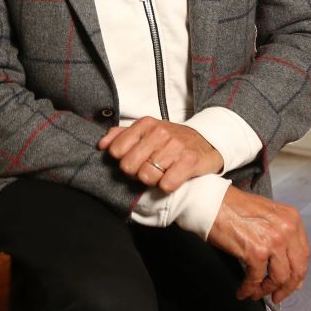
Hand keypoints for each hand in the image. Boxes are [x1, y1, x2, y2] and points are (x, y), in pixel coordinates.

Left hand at [98, 116, 222, 191]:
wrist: (208, 141)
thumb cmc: (173, 140)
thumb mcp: (148, 131)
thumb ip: (122, 135)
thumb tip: (102, 144)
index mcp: (146, 124)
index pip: (116, 150)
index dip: (122, 160)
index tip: (134, 160)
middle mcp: (159, 133)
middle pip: (129, 167)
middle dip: (136, 173)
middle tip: (148, 169)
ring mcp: (175, 147)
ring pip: (146, 177)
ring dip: (153, 181)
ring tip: (162, 173)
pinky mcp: (189, 162)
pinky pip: (166, 184)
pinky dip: (168, 186)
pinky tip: (173, 178)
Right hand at [205, 186, 308, 304]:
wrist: (211, 202)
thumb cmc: (233, 205)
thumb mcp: (266, 214)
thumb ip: (280, 235)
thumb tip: (287, 265)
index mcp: (291, 218)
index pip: (303, 254)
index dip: (297, 273)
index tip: (292, 283)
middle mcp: (287, 229)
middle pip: (297, 269)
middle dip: (287, 288)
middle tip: (277, 296)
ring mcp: (273, 241)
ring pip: (280, 278)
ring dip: (267, 290)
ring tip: (257, 293)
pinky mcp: (256, 252)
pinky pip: (256, 279)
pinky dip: (249, 289)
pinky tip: (243, 291)